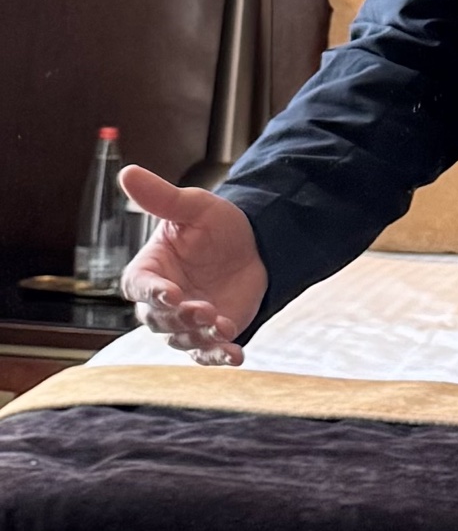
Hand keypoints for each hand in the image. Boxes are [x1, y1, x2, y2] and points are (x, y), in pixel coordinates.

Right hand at [118, 166, 268, 366]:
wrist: (257, 245)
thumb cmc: (217, 225)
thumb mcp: (194, 207)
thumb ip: (162, 197)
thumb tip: (127, 173)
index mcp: (149, 270)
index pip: (138, 287)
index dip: (152, 292)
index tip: (170, 293)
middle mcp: (162, 301)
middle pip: (157, 320)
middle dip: (179, 318)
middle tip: (203, 309)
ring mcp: (186, 321)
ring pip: (182, 339)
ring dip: (200, 337)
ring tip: (223, 327)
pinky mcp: (211, 335)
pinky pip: (209, 353)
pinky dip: (220, 357)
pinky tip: (236, 356)